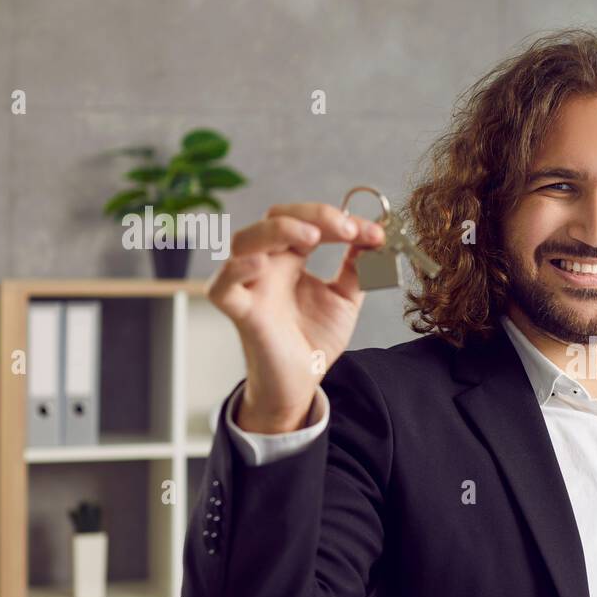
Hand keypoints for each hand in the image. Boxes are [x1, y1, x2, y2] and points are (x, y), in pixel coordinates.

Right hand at [205, 202, 385, 432]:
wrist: (302, 381)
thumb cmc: (315, 338)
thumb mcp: (345, 297)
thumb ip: (358, 267)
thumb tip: (375, 236)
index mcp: (290, 258)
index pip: (307, 221)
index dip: (339, 220)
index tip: (375, 233)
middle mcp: (267, 265)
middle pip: (275, 218)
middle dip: (313, 215)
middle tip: (349, 229)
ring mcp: (251, 286)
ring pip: (244, 241)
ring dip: (278, 230)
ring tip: (313, 235)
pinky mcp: (241, 313)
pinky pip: (222, 287)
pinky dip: (235, 270)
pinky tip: (260, 264)